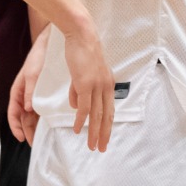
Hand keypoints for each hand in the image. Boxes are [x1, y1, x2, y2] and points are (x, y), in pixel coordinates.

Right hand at [8, 32, 48, 143]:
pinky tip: (54, 126)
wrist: (52, 43)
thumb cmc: (39, 57)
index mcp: (18, 91)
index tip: (22, 138)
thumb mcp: (33, 73)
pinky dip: (46, 118)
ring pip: (34, 115)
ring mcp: (35, 95)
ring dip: (37, 127)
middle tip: (36, 144)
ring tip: (45, 139)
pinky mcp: (45, 93)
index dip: (16, 127)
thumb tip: (28, 109)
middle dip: (28, 131)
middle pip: (24, 118)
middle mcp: (25, 95)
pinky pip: (44, 109)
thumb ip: (30, 91)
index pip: (13, 113)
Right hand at [60, 19, 115, 152]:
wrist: (81, 36)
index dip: (107, 126)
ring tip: (92, 146)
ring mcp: (96, 86)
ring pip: (97, 115)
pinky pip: (84, 107)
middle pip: (106, 116)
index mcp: (107, 85)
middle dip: (104, 135)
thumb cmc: (81, 52)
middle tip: (102, 149)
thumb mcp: (82, 74)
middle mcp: (105, 87)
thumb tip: (77, 107)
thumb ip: (80, 91)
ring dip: (94, 132)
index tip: (105, 138)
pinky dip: (81, 120)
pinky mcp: (85, 84)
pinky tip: (77, 129)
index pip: (109, 110)